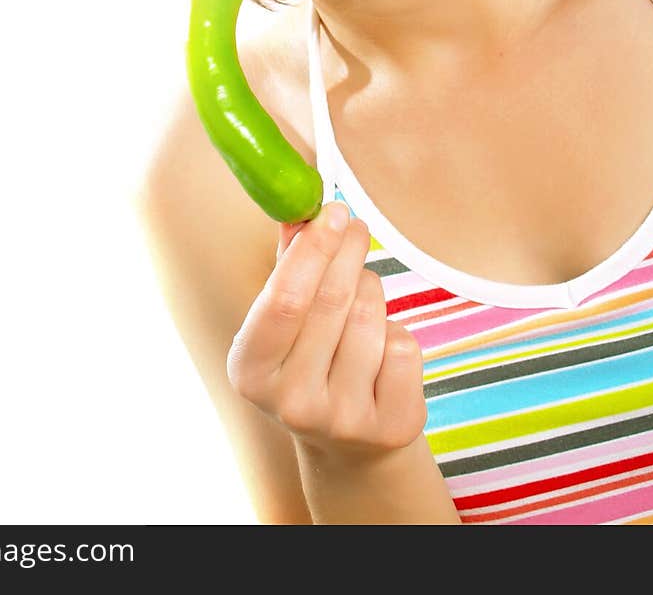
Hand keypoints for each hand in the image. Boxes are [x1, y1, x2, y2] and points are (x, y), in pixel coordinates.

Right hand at [226, 201, 426, 462]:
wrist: (348, 443)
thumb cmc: (309, 358)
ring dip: (371, 290)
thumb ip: (288, 264)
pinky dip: (396, 328)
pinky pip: (403, 346)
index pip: (284, 298)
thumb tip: (300, 209)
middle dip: (348, 252)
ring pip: (370, 318)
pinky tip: (380, 341)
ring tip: (362, 292)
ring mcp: (342, 420)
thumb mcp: (284, 319)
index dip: (312, 249)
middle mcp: (291, 402)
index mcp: (250, 370)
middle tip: (355, 225)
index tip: (332, 211)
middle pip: (332, 302)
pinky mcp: (388, 426)